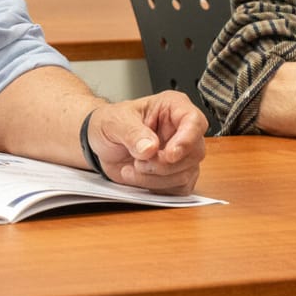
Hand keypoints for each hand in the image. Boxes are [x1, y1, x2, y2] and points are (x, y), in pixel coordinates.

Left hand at [84, 91, 207, 193]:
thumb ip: (132, 132)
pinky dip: (156, 187)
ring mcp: (182, 154)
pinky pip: (179, 188)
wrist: (101, 144)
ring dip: (156, 178)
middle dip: (164, 164)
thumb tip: (150, 148)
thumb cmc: (111, 123)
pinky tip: (138, 177)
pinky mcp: (176, 174)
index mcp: (173, 107)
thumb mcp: (114, 121)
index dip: (186, 140)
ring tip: (132, 168)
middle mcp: (181, 130)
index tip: (169, 154)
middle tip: (139, 162)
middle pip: (194, 152)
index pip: (194, 121)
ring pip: (186, 174)